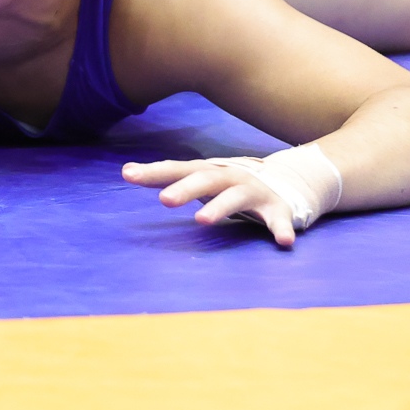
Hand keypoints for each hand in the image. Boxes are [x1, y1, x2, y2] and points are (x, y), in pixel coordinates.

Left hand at [123, 157, 304, 246]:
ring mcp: (255, 193)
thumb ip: (167, 177)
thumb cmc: (228, 184)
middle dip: (185, 188)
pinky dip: (282, 229)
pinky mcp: (277, 210)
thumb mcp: (199, 179)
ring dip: (220, 207)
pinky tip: (283, 241)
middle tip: (164, 200)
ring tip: (202, 220)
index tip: (128, 175)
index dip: (154, 172)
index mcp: (209, 171)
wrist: (284, 184)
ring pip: (236, 198)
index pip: (177, 168)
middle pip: (206, 179)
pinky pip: (280, 221)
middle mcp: (230, 178)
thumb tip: (126, 171)